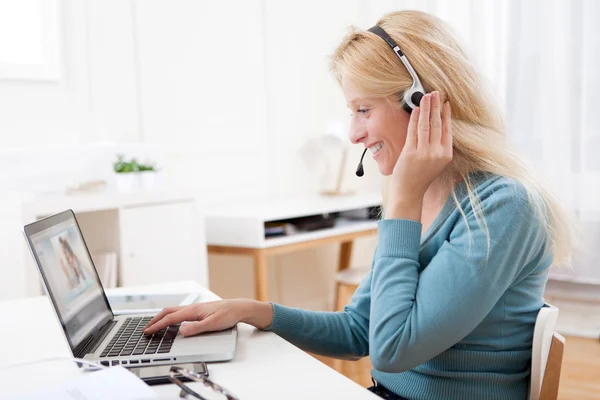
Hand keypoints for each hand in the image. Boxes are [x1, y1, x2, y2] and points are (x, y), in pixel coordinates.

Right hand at [143, 299, 272, 336]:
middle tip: (146, 329)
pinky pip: (179, 312)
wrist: (239, 308)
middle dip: (156, 320)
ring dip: (162, 317)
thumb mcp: (212, 324)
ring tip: (155, 325)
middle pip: (168, 311)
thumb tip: (181, 330)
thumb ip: (196, 328)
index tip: (148, 331)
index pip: (171, 318)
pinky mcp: (199, 310)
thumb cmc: (228, 315)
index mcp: (193, 311)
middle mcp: (192, 307)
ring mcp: (195, 308)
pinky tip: (172, 321)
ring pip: (173, 311)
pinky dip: (170, 316)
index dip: (158, 325)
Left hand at [387, 91, 452, 215]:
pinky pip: (413, 131)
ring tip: (426, 96)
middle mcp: (437, 153)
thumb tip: (437, 124)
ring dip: (425, 108)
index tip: (445, 102)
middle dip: (436, 106)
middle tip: (435, 93)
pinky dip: (414, 118)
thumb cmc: (421, 177)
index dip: (446, 114)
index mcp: (446, 154)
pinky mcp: (411, 153)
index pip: (447, 129)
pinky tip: (415, 109)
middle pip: (437, 124)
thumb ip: (438, 146)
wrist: (409, 192)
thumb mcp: (436, 162)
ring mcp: (424, 153)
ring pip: (426, 125)